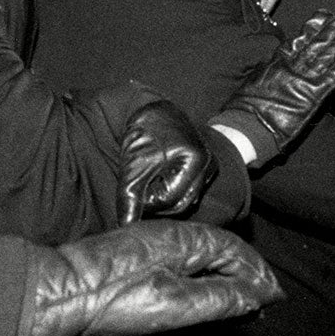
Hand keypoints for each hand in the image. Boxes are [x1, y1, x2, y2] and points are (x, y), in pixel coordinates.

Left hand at [22, 221, 281, 335]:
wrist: (59, 293)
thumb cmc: (114, 299)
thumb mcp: (176, 303)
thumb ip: (219, 298)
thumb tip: (255, 295)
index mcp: (184, 239)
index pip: (235, 250)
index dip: (258, 274)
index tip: (275, 295)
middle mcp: (169, 234)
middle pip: (220, 250)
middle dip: (246, 273)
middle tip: (265, 299)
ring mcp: (149, 243)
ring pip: (201, 255)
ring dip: (225, 274)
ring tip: (241, 298)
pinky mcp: (134, 257)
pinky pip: (182, 260)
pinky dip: (202, 275)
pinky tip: (201, 292)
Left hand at [120, 97, 215, 221]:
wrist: (152, 108)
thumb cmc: (142, 133)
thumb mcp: (133, 166)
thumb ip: (129, 199)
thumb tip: (125, 227)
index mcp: (194, 159)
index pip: (170, 200)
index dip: (147, 202)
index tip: (132, 193)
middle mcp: (208, 163)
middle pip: (181, 203)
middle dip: (157, 203)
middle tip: (138, 193)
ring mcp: (209, 165)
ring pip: (185, 199)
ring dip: (164, 198)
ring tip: (147, 182)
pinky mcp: (205, 166)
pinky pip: (189, 190)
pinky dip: (172, 190)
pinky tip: (158, 179)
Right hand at [212, 9, 334, 164]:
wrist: (244, 125)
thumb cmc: (244, 109)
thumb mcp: (254, 83)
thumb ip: (266, 73)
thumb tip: (268, 67)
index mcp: (278, 61)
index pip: (300, 39)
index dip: (314, 26)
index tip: (325, 14)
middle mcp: (293, 65)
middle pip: (319, 41)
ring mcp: (304, 77)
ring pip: (331, 52)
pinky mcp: (314, 93)